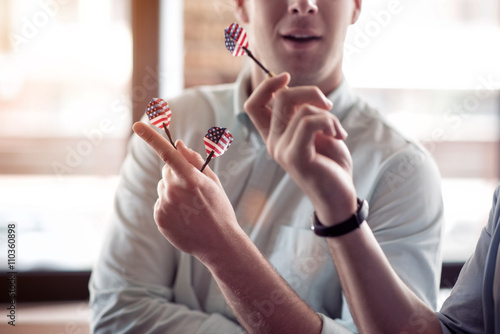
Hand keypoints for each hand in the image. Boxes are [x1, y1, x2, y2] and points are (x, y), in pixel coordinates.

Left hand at [132, 122, 240, 261]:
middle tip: (193, 190)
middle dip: (177, 174)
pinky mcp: (159, 217)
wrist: (219, 243)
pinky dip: (169, 206)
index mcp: (191, 178)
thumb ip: (194, 161)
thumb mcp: (212, 182)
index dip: (151, 137)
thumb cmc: (219, 209)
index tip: (137, 125)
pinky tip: (184, 217)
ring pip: (163, 187)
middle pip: (167, 170)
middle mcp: (174, 190)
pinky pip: (160, 203)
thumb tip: (178, 145)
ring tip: (191, 208)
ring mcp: (165, 205)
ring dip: (173, 191)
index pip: (168, 153)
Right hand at [244, 73, 356, 224]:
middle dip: (310, 91)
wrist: (339, 197)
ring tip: (338, 132)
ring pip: (302, 110)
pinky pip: (309, 123)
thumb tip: (297, 90)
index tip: (287, 78)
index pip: (253, 105)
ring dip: (328, 115)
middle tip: (328, 105)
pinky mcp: (295, 157)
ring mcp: (281, 150)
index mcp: (274, 136)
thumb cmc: (331, 164)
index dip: (267, 85)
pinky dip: (329, 123)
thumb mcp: (317, 132)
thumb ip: (304, 113)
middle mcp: (273, 143)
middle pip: (281, 97)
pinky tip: (339, 136)